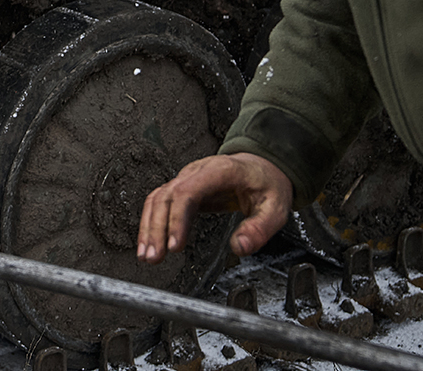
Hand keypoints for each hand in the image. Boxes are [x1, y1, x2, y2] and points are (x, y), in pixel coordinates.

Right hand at [137, 152, 292, 263]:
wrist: (262, 167)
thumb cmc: (267, 184)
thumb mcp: (275, 208)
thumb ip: (259, 229)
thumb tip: (239, 248)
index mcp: (220, 171)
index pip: (188, 192)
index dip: (177, 219)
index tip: (175, 246)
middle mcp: (197, 172)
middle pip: (167, 196)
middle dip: (157, 228)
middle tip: (154, 257)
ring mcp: (187, 179)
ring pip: (157, 198)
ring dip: (149, 227)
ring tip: (147, 256)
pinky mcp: (183, 189)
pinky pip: (159, 202)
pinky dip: (151, 222)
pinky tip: (149, 242)